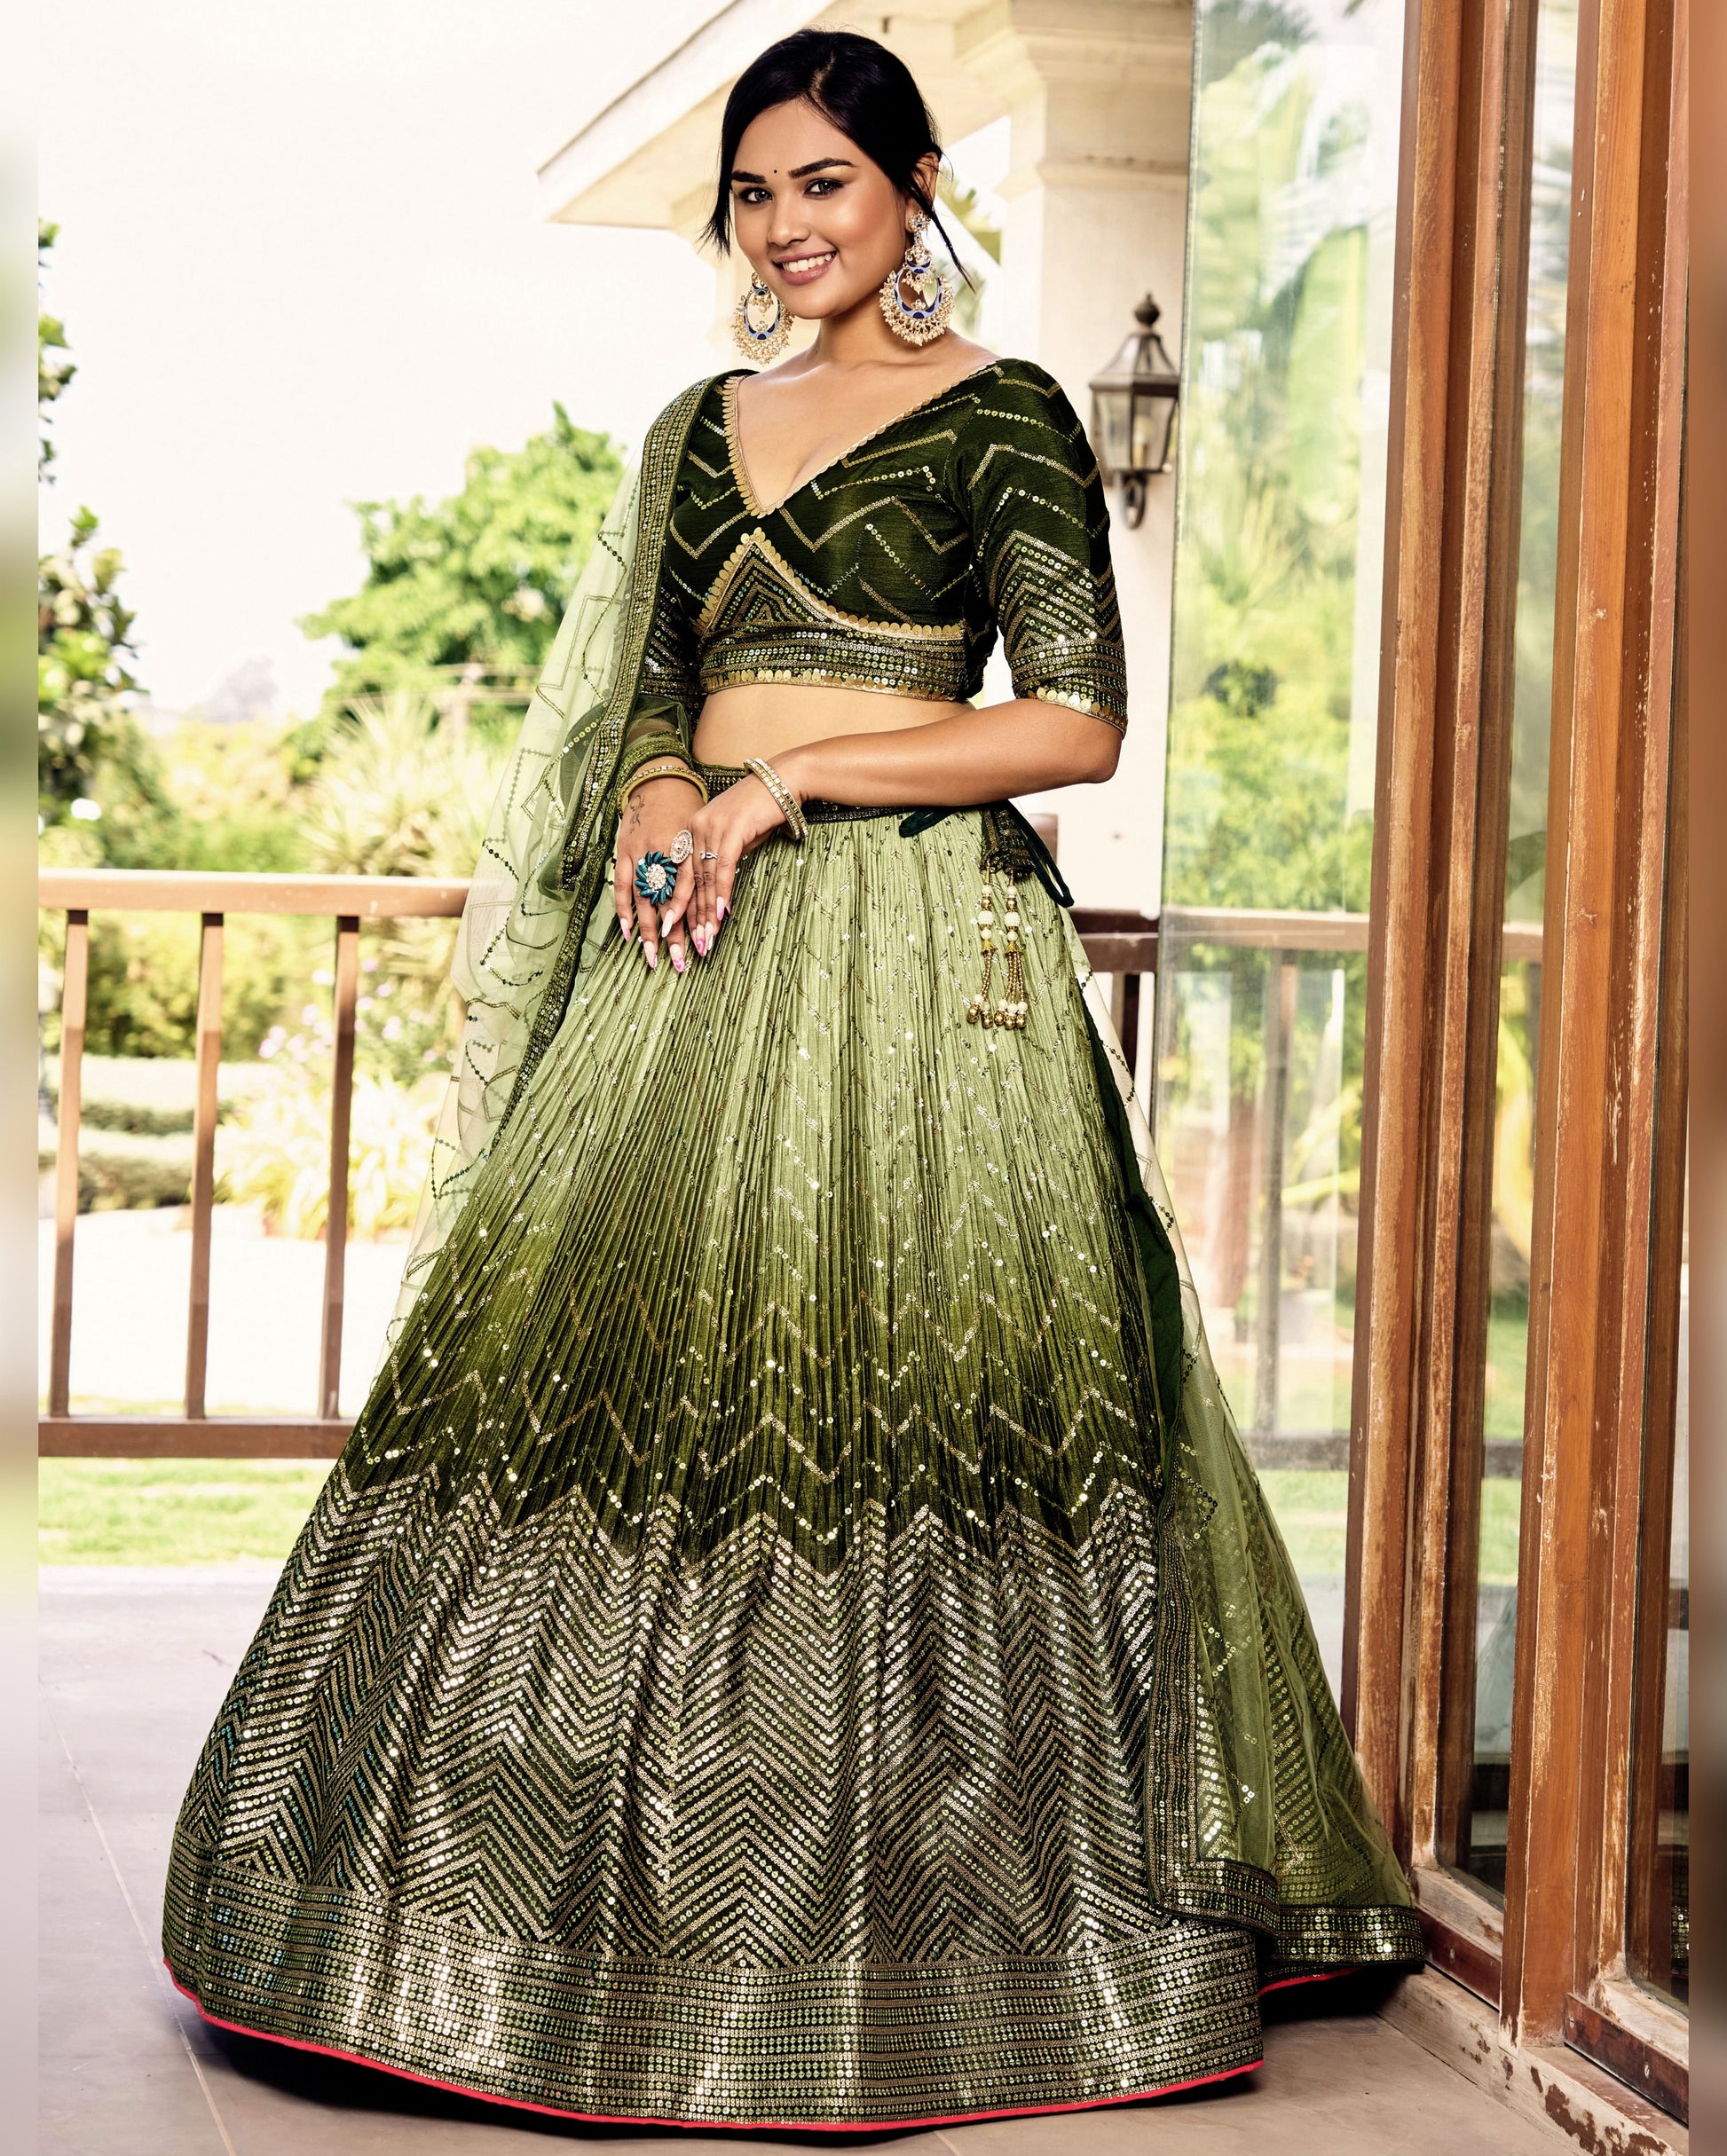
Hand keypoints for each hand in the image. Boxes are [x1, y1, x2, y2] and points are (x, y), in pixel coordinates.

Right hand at [612, 773, 704, 969]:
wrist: (662, 779)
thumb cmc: (692, 809)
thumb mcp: (709, 834)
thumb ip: (715, 862)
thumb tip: (723, 901)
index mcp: (692, 845)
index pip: (698, 888)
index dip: (701, 917)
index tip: (706, 942)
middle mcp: (667, 850)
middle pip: (672, 899)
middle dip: (676, 933)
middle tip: (680, 963)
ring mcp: (643, 850)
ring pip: (647, 898)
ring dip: (649, 931)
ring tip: (652, 958)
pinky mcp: (625, 850)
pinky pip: (623, 885)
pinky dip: (625, 909)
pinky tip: (628, 933)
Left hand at [659, 768, 797, 955]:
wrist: (782, 782)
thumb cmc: (762, 811)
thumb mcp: (737, 838)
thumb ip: (723, 860)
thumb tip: (718, 890)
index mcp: (693, 830)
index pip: (684, 875)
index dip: (681, 905)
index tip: (677, 931)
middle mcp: (696, 827)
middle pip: (691, 880)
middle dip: (692, 916)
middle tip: (695, 944)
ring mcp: (712, 826)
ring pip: (706, 877)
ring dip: (708, 911)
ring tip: (708, 937)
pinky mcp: (731, 828)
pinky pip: (723, 867)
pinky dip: (722, 891)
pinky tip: (722, 912)